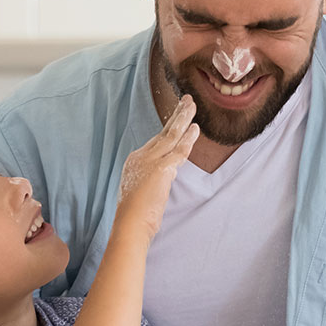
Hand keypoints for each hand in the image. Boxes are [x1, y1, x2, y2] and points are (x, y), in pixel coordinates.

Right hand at [116, 95, 198, 239]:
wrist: (130, 224)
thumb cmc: (136, 215)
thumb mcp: (143, 190)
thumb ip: (155, 178)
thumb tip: (168, 173)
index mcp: (135, 161)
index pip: (157, 141)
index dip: (170, 128)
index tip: (179, 118)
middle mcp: (141, 156)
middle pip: (163, 132)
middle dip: (177, 115)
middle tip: (187, 101)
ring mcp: (150, 161)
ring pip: (171, 134)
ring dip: (183, 118)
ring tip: (192, 105)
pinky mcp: (161, 168)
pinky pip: (179, 149)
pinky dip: (188, 138)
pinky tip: (195, 128)